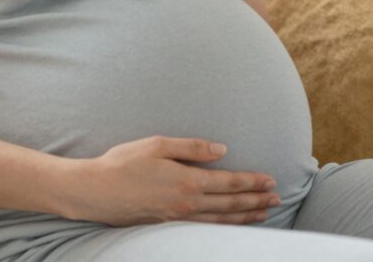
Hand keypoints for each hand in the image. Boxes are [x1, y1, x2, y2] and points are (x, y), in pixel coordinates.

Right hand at [57, 136, 279, 225]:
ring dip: (245, 216)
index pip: (229, 182)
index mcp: (187, 181)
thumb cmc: (123, 163)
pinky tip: (230, 223)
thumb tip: (222, 149)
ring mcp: (177, 218)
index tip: (271, 181)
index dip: (252, 182)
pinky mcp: (168, 225)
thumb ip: (192, 147)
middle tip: (277, 199)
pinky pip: (206, 228)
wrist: (95, 191)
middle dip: (255, 201)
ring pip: (220, 220)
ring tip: (263, 214)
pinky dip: (224, 226)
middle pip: (230, 204)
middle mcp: (186, 204)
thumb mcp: (158, 145)